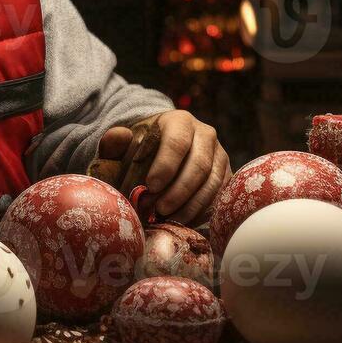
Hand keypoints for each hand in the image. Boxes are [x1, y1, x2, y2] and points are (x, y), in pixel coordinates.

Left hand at [97, 110, 228, 224]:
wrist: (164, 148)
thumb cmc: (142, 148)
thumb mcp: (125, 143)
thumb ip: (115, 141)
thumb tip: (119, 136)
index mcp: (180, 121)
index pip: (177, 142)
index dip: (166, 165)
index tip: (150, 186)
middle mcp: (205, 134)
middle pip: (199, 165)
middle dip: (179, 191)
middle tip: (159, 209)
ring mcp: (219, 155)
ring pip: (212, 182)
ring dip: (192, 205)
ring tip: (170, 219)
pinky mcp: (226, 174)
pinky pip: (220, 195)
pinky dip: (203, 211)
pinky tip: (184, 221)